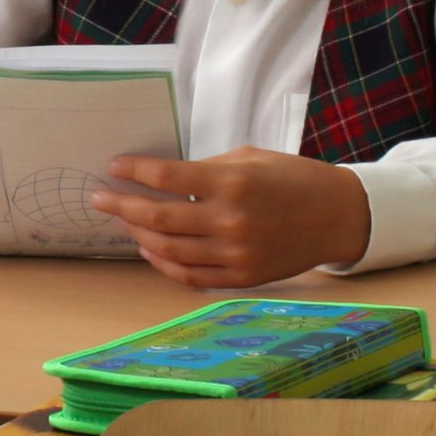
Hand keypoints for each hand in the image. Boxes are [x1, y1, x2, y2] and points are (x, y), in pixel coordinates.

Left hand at [94, 147, 371, 288]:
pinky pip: (189, 276)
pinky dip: (164, 264)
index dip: (134, 172)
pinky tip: (150, 248)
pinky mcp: (241, 277)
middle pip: (158, 217)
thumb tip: (164, 178)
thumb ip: (207, 170)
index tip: (115, 167)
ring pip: (168, 250)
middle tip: (100, 198)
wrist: (336, 216)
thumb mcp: (250, 159)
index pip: (166, 177)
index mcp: (232, 183)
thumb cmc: (292, 179)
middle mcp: (230, 221)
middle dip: (121, 206)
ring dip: (138, 234)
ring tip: (124, 221)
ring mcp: (235, 254)